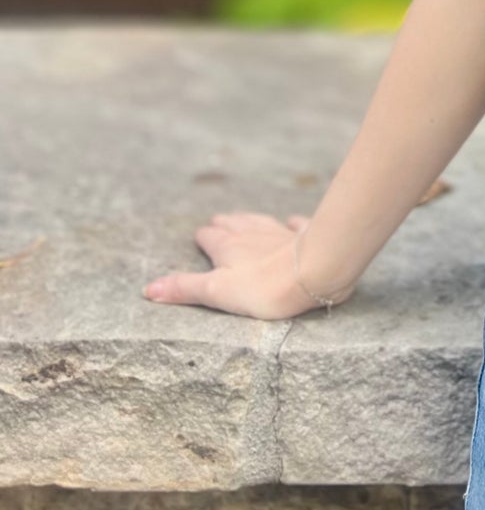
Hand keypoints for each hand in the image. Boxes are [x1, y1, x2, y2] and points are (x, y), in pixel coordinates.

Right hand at [142, 212, 354, 319]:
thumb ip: (184, 288)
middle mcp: (253, 235)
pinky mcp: (305, 238)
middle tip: (218, 220)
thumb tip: (148, 288)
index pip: (211, 238)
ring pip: (261, 222)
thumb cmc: (261, 287)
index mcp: (229, 247)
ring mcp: (280, 234)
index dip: (205, 238)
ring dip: (251, 219)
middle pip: (235, 225)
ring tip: (244, 216)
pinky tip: (291, 220)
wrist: (312, 272)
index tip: (200, 235)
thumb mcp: (216, 292)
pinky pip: (296, 227)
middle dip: (225, 224)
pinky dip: (292, 224)